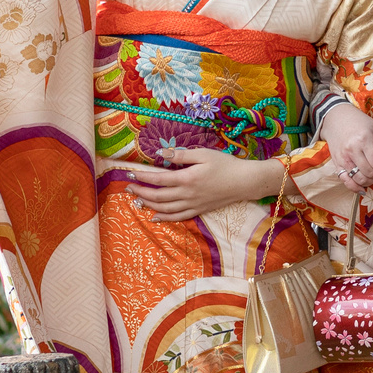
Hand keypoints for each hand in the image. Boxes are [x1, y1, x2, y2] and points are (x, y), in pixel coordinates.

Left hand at [121, 147, 280, 221]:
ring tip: (137, 200)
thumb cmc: (225, 164)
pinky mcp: (198, 210)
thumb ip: (181, 155)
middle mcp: (187, 194)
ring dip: (149, 205)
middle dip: (141, 192)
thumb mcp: (203, 154)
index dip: (143, 177)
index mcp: (187, 179)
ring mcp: (192, 204)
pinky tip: (155, 217)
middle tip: (128, 188)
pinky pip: (178, 217)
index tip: (131, 174)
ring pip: (165, 209)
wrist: (244, 182)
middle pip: (158, 196)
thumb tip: (161, 154)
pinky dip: (164, 218)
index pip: (158, 179)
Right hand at [319, 104, 372, 191]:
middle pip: (369, 172)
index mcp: (364, 140)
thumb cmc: (360, 123)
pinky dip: (355, 188)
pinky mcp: (336, 163)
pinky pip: (345, 181)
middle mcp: (352, 150)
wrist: (336, 118)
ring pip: (359, 179)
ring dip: (369, 181)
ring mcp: (343, 158)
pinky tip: (362, 188)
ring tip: (372, 176)